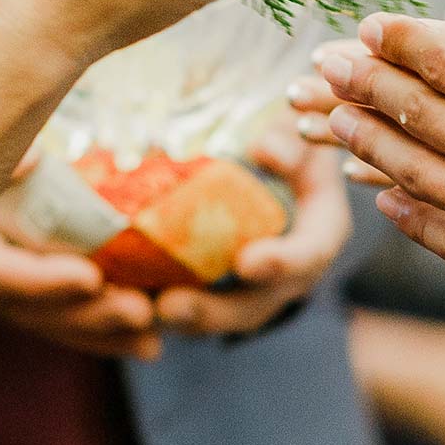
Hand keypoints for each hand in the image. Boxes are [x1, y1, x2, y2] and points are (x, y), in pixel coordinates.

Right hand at [0, 225, 163, 361]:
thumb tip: (29, 160)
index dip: (40, 280)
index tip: (91, 278)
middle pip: (26, 309)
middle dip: (85, 315)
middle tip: (139, 311)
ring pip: (49, 322)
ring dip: (102, 332)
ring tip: (152, 340)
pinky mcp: (26, 294)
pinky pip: (63, 320)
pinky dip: (104, 335)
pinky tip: (148, 347)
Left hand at [153, 127, 351, 336]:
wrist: (275, 151)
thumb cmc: (290, 132)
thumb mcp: (300, 126)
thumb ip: (289, 138)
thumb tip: (263, 149)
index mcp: (321, 231)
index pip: (309, 254)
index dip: (282, 263)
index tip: (247, 264)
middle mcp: (289, 269)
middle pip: (256, 303)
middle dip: (213, 312)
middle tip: (170, 306)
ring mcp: (254, 284)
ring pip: (219, 314)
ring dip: (179, 318)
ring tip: (140, 312)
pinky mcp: (219, 284)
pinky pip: (193, 299)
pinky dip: (160, 302)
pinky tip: (123, 296)